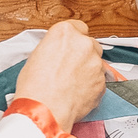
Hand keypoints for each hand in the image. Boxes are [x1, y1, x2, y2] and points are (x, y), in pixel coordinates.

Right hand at [11, 19, 110, 134]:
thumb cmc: (35, 87)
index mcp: (65, 33)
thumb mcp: (36, 56)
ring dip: (87, 70)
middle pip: (89, 44)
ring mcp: (96, 63)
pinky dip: (91, 86)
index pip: (77, 26)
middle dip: (82, 54)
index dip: (73, 38)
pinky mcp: (102, 82)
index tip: (71, 46)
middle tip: (69, 67)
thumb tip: (58, 52)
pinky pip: (98, 81)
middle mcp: (83, 44)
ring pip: (95, 63)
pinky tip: (76, 93)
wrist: (45, 110)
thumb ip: (53, 48)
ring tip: (70, 83)